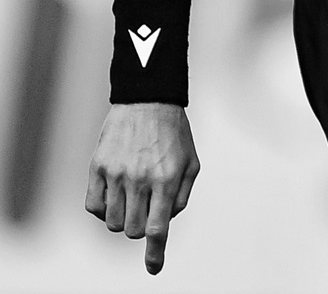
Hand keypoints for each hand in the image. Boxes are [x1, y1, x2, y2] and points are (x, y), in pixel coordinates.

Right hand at [85, 103, 199, 274]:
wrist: (148, 101)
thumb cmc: (175, 134)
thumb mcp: (191, 164)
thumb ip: (181, 197)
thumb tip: (164, 222)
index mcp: (166, 179)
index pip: (157, 228)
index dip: (155, 253)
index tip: (153, 269)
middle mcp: (139, 179)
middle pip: (131, 230)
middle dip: (140, 229)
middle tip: (146, 211)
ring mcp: (116, 173)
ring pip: (112, 222)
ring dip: (123, 219)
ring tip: (132, 199)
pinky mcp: (97, 167)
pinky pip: (93, 206)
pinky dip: (103, 210)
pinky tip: (115, 196)